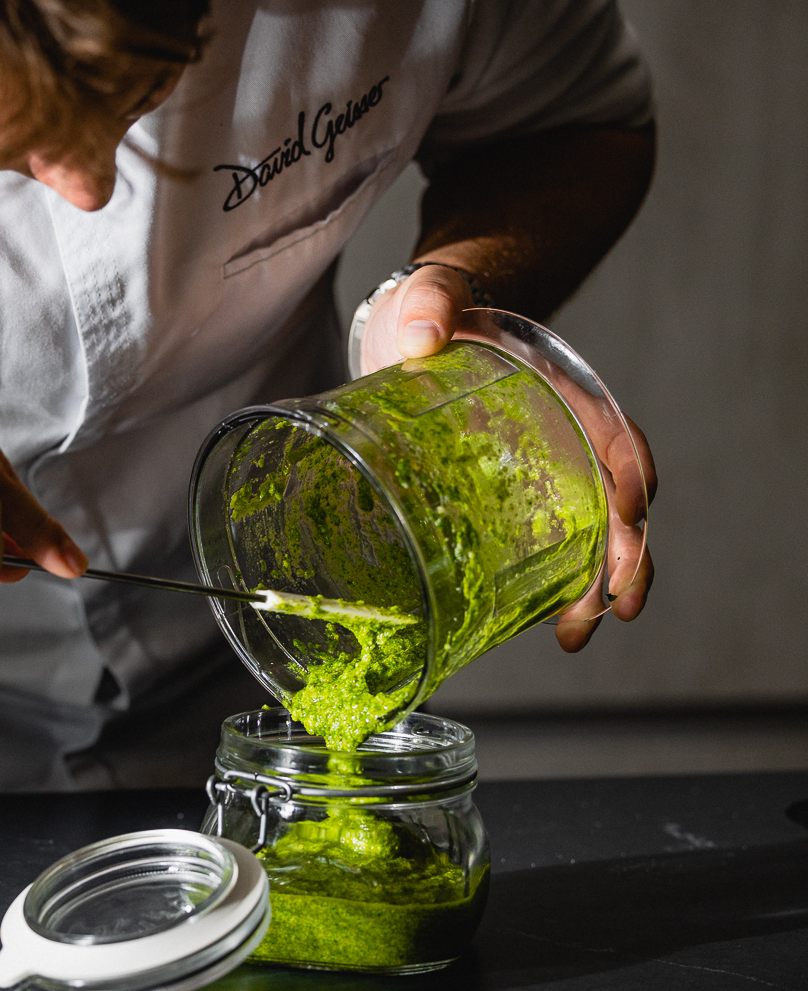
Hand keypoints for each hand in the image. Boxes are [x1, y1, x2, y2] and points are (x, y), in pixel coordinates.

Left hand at [358, 265, 655, 651]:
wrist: (416, 329)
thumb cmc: (434, 311)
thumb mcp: (430, 297)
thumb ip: (430, 303)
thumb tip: (420, 334)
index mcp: (559, 388)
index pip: (612, 431)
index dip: (629, 471)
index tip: (631, 511)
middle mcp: (563, 434)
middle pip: (616, 499)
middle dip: (627, 555)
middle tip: (618, 606)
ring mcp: (541, 471)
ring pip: (591, 535)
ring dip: (594, 589)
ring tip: (575, 636)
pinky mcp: (510, 497)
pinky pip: (547, 546)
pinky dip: (552, 587)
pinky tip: (543, 627)